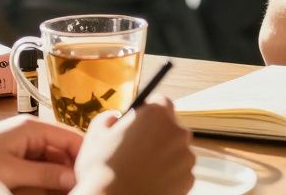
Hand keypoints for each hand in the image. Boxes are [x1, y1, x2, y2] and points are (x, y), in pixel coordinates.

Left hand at [0, 115, 82, 192]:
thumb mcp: (12, 171)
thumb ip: (45, 174)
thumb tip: (74, 178)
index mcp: (32, 127)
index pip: (70, 137)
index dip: (85, 154)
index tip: (95, 173)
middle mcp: (31, 133)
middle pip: (63, 151)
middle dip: (72, 168)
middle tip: (82, 185)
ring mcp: (24, 145)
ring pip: (53, 161)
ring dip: (60, 176)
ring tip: (70, 188)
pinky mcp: (16, 158)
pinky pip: (40, 167)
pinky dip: (47, 179)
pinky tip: (53, 189)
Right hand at [72, 96, 194, 194]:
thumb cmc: (102, 170)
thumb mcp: (95, 135)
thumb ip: (108, 118)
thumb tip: (115, 117)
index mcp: (156, 114)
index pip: (159, 102)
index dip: (147, 112)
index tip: (138, 123)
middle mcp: (177, 131)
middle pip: (170, 127)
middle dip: (157, 135)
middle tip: (137, 150)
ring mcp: (186, 156)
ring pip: (176, 150)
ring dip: (163, 156)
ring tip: (141, 170)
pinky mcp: (189, 178)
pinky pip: (179, 172)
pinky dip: (169, 175)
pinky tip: (150, 182)